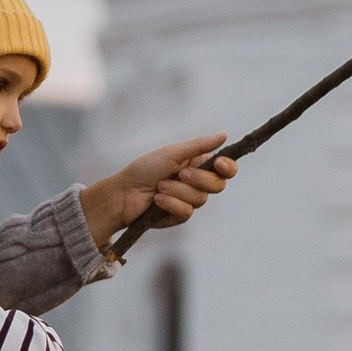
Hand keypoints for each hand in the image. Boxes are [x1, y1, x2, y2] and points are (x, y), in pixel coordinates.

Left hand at [78, 137, 239, 253]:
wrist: (124, 192)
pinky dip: (171, 203)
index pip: (225, 169)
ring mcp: (189, 200)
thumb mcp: (172, 153)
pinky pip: (186, 211)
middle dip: (199, 179)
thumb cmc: (145, 168)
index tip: (219, 163)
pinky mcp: (179, 215)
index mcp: (198, 164)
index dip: (228, 167)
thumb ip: (199, 145)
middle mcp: (197, 183)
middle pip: (218, 185)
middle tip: (180, 173)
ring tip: (160, 186)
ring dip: (178, 191)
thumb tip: (224, 135)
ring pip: (201, 199)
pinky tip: (157, 200)